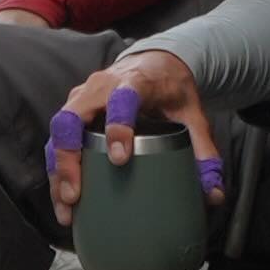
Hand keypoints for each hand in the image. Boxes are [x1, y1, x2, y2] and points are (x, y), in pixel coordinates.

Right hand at [45, 48, 224, 230]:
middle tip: (77, 194)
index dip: (117, 127)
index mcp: (134, 82)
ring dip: (57, 171)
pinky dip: (57, 170)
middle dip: (69, 158)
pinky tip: (64, 199)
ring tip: (67, 207)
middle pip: (71, 118)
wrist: (153, 63)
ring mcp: (81, 98)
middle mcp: (99, 87)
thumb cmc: (170, 89)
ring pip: (57, 133)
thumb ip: (204, 152)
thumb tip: (212, 194)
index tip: (119, 158)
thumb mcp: (193, 115)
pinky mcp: (72, 111)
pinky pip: (57, 140)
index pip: (121, 99)